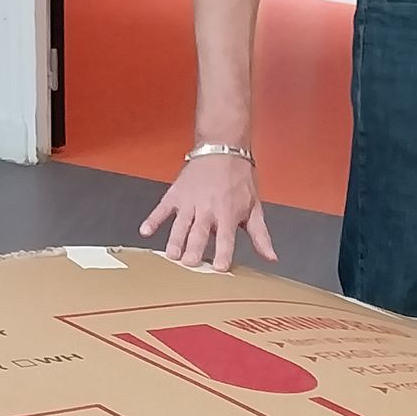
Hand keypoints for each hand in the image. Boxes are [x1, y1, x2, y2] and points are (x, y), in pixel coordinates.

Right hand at [140, 154, 276, 270]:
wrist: (223, 147)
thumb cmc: (239, 180)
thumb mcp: (254, 207)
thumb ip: (261, 235)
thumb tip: (271, 258)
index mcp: (227, 214)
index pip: (226, 238)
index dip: (223, 253)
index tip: (219, 268)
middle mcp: (207, 209)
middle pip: (199, 233)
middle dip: (194, 248)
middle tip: (189, 264)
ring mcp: (190, 202)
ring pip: (181, 224)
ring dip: (175, 239)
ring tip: (171, 255)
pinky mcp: (176, 194)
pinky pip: (162, 208)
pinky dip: (153, 219)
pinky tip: (145, 231)